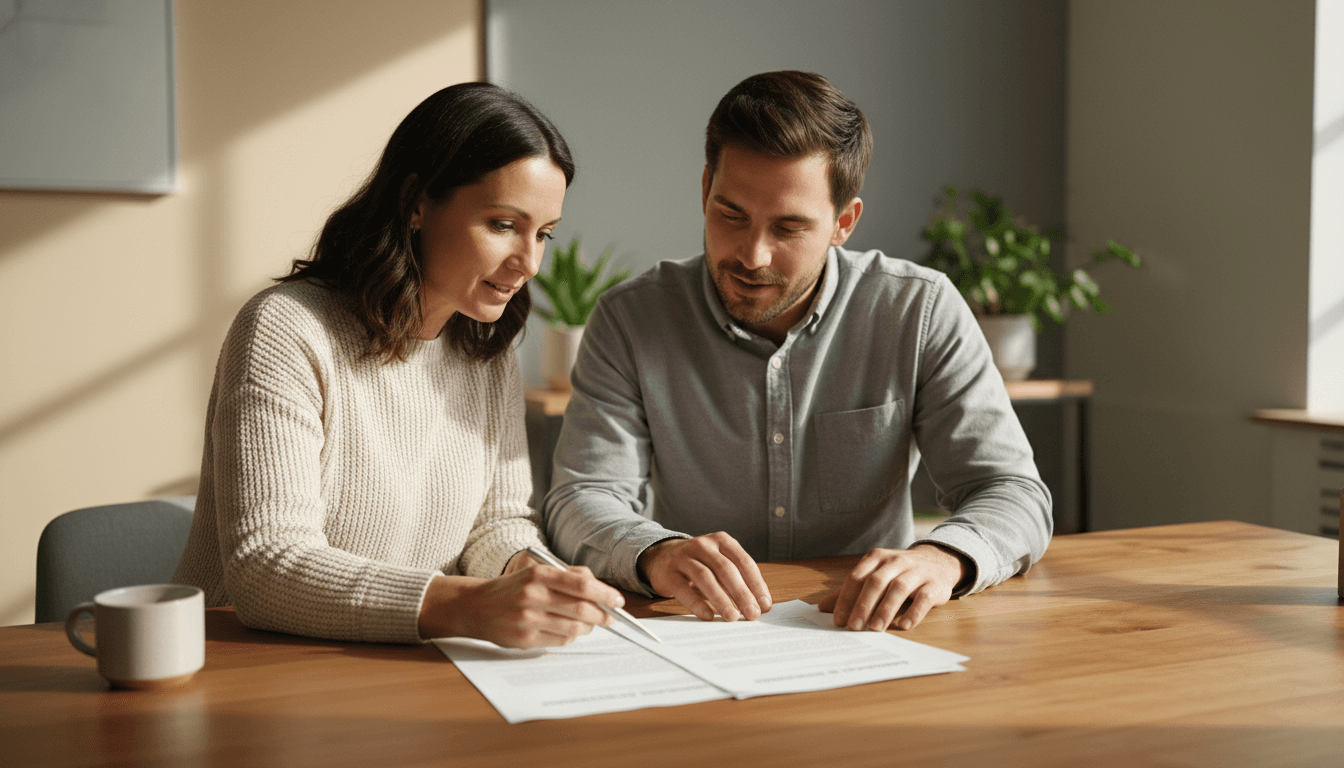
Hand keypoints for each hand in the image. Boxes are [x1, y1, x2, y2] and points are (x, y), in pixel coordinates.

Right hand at [418, 560, 624, 647]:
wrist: (476, 606)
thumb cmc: (513, 587)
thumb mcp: (536, 570)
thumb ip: (567, 574)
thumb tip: (598, 585)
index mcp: (539, 574)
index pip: (582, 585)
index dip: (605, 594)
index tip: (618, 601)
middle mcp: (533, 595)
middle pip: (582, 610)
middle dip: (602, 615)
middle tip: (610, 618)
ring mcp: (528, 619)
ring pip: (574, 629)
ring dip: (588, 628)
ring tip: (589, 624)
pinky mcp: (524, 639)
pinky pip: (560, 641)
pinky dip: (570, 637)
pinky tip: (566, 631)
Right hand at [638, 533, 771, 621]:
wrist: (661, 557)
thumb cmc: (699, 564)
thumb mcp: (719, 563)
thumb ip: (738, 580)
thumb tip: (760, 605)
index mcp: (722, 540)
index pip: (744, 562)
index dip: (757, 584)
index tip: (765, 605)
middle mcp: (703, 545)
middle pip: (726, 569)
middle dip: (742, 593)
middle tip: (752, 614)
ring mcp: (684, 557)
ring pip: (705, 577)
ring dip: (721, 599)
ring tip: (733, 617)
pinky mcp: (669, 573)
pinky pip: (684, 589)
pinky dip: (697, 604)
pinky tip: (708, 616)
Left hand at [818, 544, 967, 631]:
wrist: (937, 562)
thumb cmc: (899, 573)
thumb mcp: (874, 576)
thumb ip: (851, 591)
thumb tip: (822, 607)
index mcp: (876, 558)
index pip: (857, 578)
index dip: (846, 599)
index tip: (838, 620)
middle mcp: (896, 561)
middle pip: (875, 582)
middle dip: (863, 605)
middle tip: (854, 627)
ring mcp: (916, 571)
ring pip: (898, 588)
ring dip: (885, 609)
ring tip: (875, 629)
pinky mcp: (934, 584)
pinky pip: (924, 598)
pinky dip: (913, 612)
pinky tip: (903, 625)